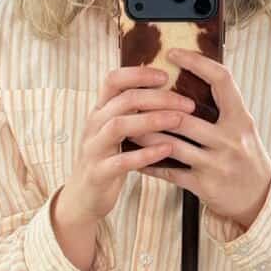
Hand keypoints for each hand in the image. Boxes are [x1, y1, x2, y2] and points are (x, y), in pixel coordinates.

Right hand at [56, 65, 196, 225]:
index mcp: (100, 111)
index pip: (114, 80)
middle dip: (158, 97)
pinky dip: (145, 154)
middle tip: (187, 103)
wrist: (83, 196)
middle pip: (124, 100)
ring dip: (152, 120)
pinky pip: (122, 161)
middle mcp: (94, 125)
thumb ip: (132, 111)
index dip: (139, 74)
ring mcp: (94, 149)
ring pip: (119, 126)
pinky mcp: (98, 173)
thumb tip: (168, 90)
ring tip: (179, 120)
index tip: (166, 76)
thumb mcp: (116, 130)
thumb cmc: (109, 158)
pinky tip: (167, 149)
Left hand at [133, 47, 270, 230]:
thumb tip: (193, 74)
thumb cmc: (246, 155)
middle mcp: (231, 139)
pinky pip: (170, 172)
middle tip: (132, 96)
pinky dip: (149, 163)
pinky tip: (134, 155)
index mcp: (241, 118)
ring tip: (128, 124)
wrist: (261, 196)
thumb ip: (223, 107)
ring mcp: (217, 164)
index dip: (197, 63)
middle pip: (184, 116)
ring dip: (145, 135)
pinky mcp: (205, 185)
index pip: (221, 80)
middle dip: (154, 108)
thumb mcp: (243, 127)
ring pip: (171, 145)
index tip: (174, 53)